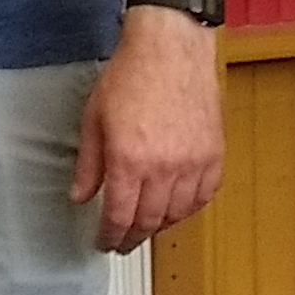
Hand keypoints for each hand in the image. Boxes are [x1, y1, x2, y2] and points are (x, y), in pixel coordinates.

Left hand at [72, 6, 224, 251]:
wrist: (169, 52)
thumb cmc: (127, 78)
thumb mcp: (93, 119)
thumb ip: (88, 164)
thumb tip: (80, 197)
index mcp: (129, 159)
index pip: (120, 214)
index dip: (110, 234)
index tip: (103, 243)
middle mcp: (164, 167)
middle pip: (149, 220)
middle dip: (133, 237)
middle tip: (122, 243)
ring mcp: (193, 163)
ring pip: (178, 213)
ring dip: (160, 226)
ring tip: (144, 229)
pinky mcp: (214, 156)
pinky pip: (203, 196)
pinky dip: (188, 209)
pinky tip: (175, 210)